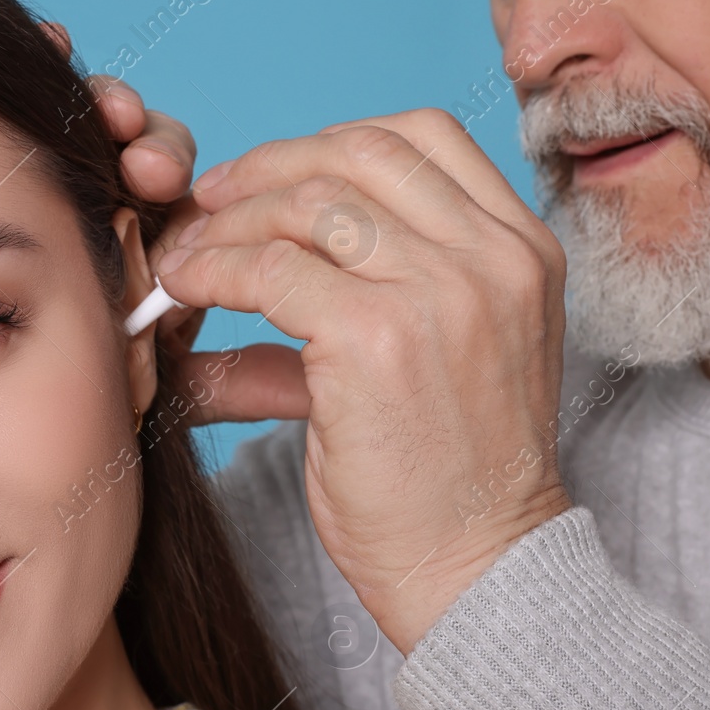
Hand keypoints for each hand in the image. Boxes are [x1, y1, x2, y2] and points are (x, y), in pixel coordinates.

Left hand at [153, 109, 573, 651]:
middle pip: (359, 152)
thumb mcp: (446, 356)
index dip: (331, 145)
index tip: (272, 179)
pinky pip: (271, 269)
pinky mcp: (377, 336)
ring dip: (228, 221)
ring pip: (308, 202)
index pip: (425, 137)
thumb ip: (369, 293)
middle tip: (206, 205)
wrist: (479, 572)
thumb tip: (254, 262)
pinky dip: (215, 270)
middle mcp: (494, 256)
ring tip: (185, 258)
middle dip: (268, 168)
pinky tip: (187, 291)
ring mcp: (443, 290)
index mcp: (524, 249)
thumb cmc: (451, 482)